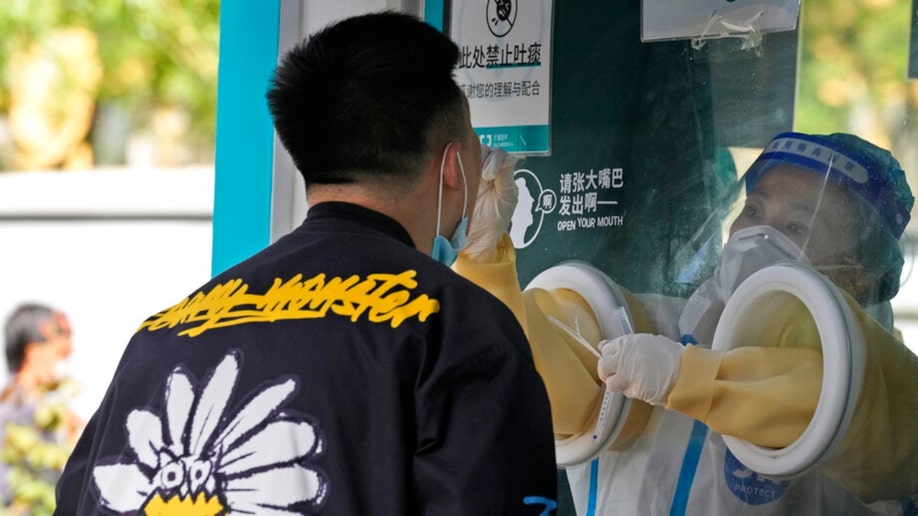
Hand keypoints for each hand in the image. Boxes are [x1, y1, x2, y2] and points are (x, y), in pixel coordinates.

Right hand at [463, 144, 519, 261]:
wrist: (475, 240)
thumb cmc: (494, 222)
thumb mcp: (506, 200)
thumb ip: (507, 177)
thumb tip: (508, 158)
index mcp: (501, 173)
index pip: (499, 154)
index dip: (494, 160)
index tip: (489, 175)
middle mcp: (485, 170)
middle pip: (482, 150)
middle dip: (480, 158)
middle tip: (479, 176)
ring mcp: (469, 173)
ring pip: (467, 155)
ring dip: (465, 160)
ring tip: (464, 176)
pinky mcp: (454, 179)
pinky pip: (453, 165)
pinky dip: (452, 165)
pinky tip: (453, 176)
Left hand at [596, 333, 682, 405]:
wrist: (685, 370)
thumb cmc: (669, 354)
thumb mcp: (646, 342)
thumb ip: (624, 345)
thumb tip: (602, 345)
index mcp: (626, 343)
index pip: (605, 350)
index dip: (611, 357)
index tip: (617, 362)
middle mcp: (623, 358)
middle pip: (602, 367)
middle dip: (608, 373)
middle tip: (619, 376)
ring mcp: (627, 375)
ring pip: (610, 384)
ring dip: (619, 385)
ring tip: (632, 383)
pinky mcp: (634, 390)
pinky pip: (627, 393)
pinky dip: (633, 392)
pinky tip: (644, 387)